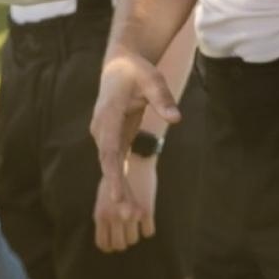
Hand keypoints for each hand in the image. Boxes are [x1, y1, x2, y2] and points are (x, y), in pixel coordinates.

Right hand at [90, 53, 179, 215]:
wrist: (119, 64)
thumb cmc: (136, 70)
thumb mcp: (152, 78)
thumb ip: (162, 98)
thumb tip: (177, 118)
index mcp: (108, 115)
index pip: (109, 150)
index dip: (112, 175)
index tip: (115, 196)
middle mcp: (101, 128)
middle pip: (108, 164)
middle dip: (117, 190)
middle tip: (130, 215)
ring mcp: (104, 134)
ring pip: (111, 167)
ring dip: (120, 190)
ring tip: (133, 214)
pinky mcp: (112, 138)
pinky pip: (115, 163)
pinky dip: (121, 181)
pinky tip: (130, 202)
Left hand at [94, 150, 157, 251]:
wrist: (135, 160)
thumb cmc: (117, 176)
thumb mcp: (103, 197)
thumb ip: (104, 215)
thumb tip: (107, 233)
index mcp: (101, 214)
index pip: (103, 243)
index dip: (110, 246)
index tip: (115, 242)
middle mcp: (114, 217)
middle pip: (120, 245)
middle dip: (124, 242)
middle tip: (128, 234)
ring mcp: (130, 215)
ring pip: (134, 240)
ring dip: (136, 235)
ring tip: (137, 225)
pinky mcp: (146, 211)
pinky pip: (148, 232)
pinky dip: (148, 228)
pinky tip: (147, 220)